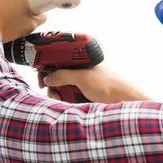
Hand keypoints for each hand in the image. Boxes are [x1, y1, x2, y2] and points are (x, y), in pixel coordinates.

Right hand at [38, 65, 152, 103]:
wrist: (122, 101)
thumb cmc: (107, 84)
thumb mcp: (81, 78)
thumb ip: (63, 76)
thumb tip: (47, 78)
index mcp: (79, 60)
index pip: (57, 59)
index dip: (47, 66)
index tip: (40, 75)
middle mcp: (79, 70)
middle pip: (56, 75)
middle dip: (51, 83)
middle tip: (49, 89)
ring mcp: (80, 83)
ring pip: (60, 87)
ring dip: (57, 93)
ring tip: (60, 98)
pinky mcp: (82, 95)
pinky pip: (67, 97)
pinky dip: (64, 100)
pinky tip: (67, 102)